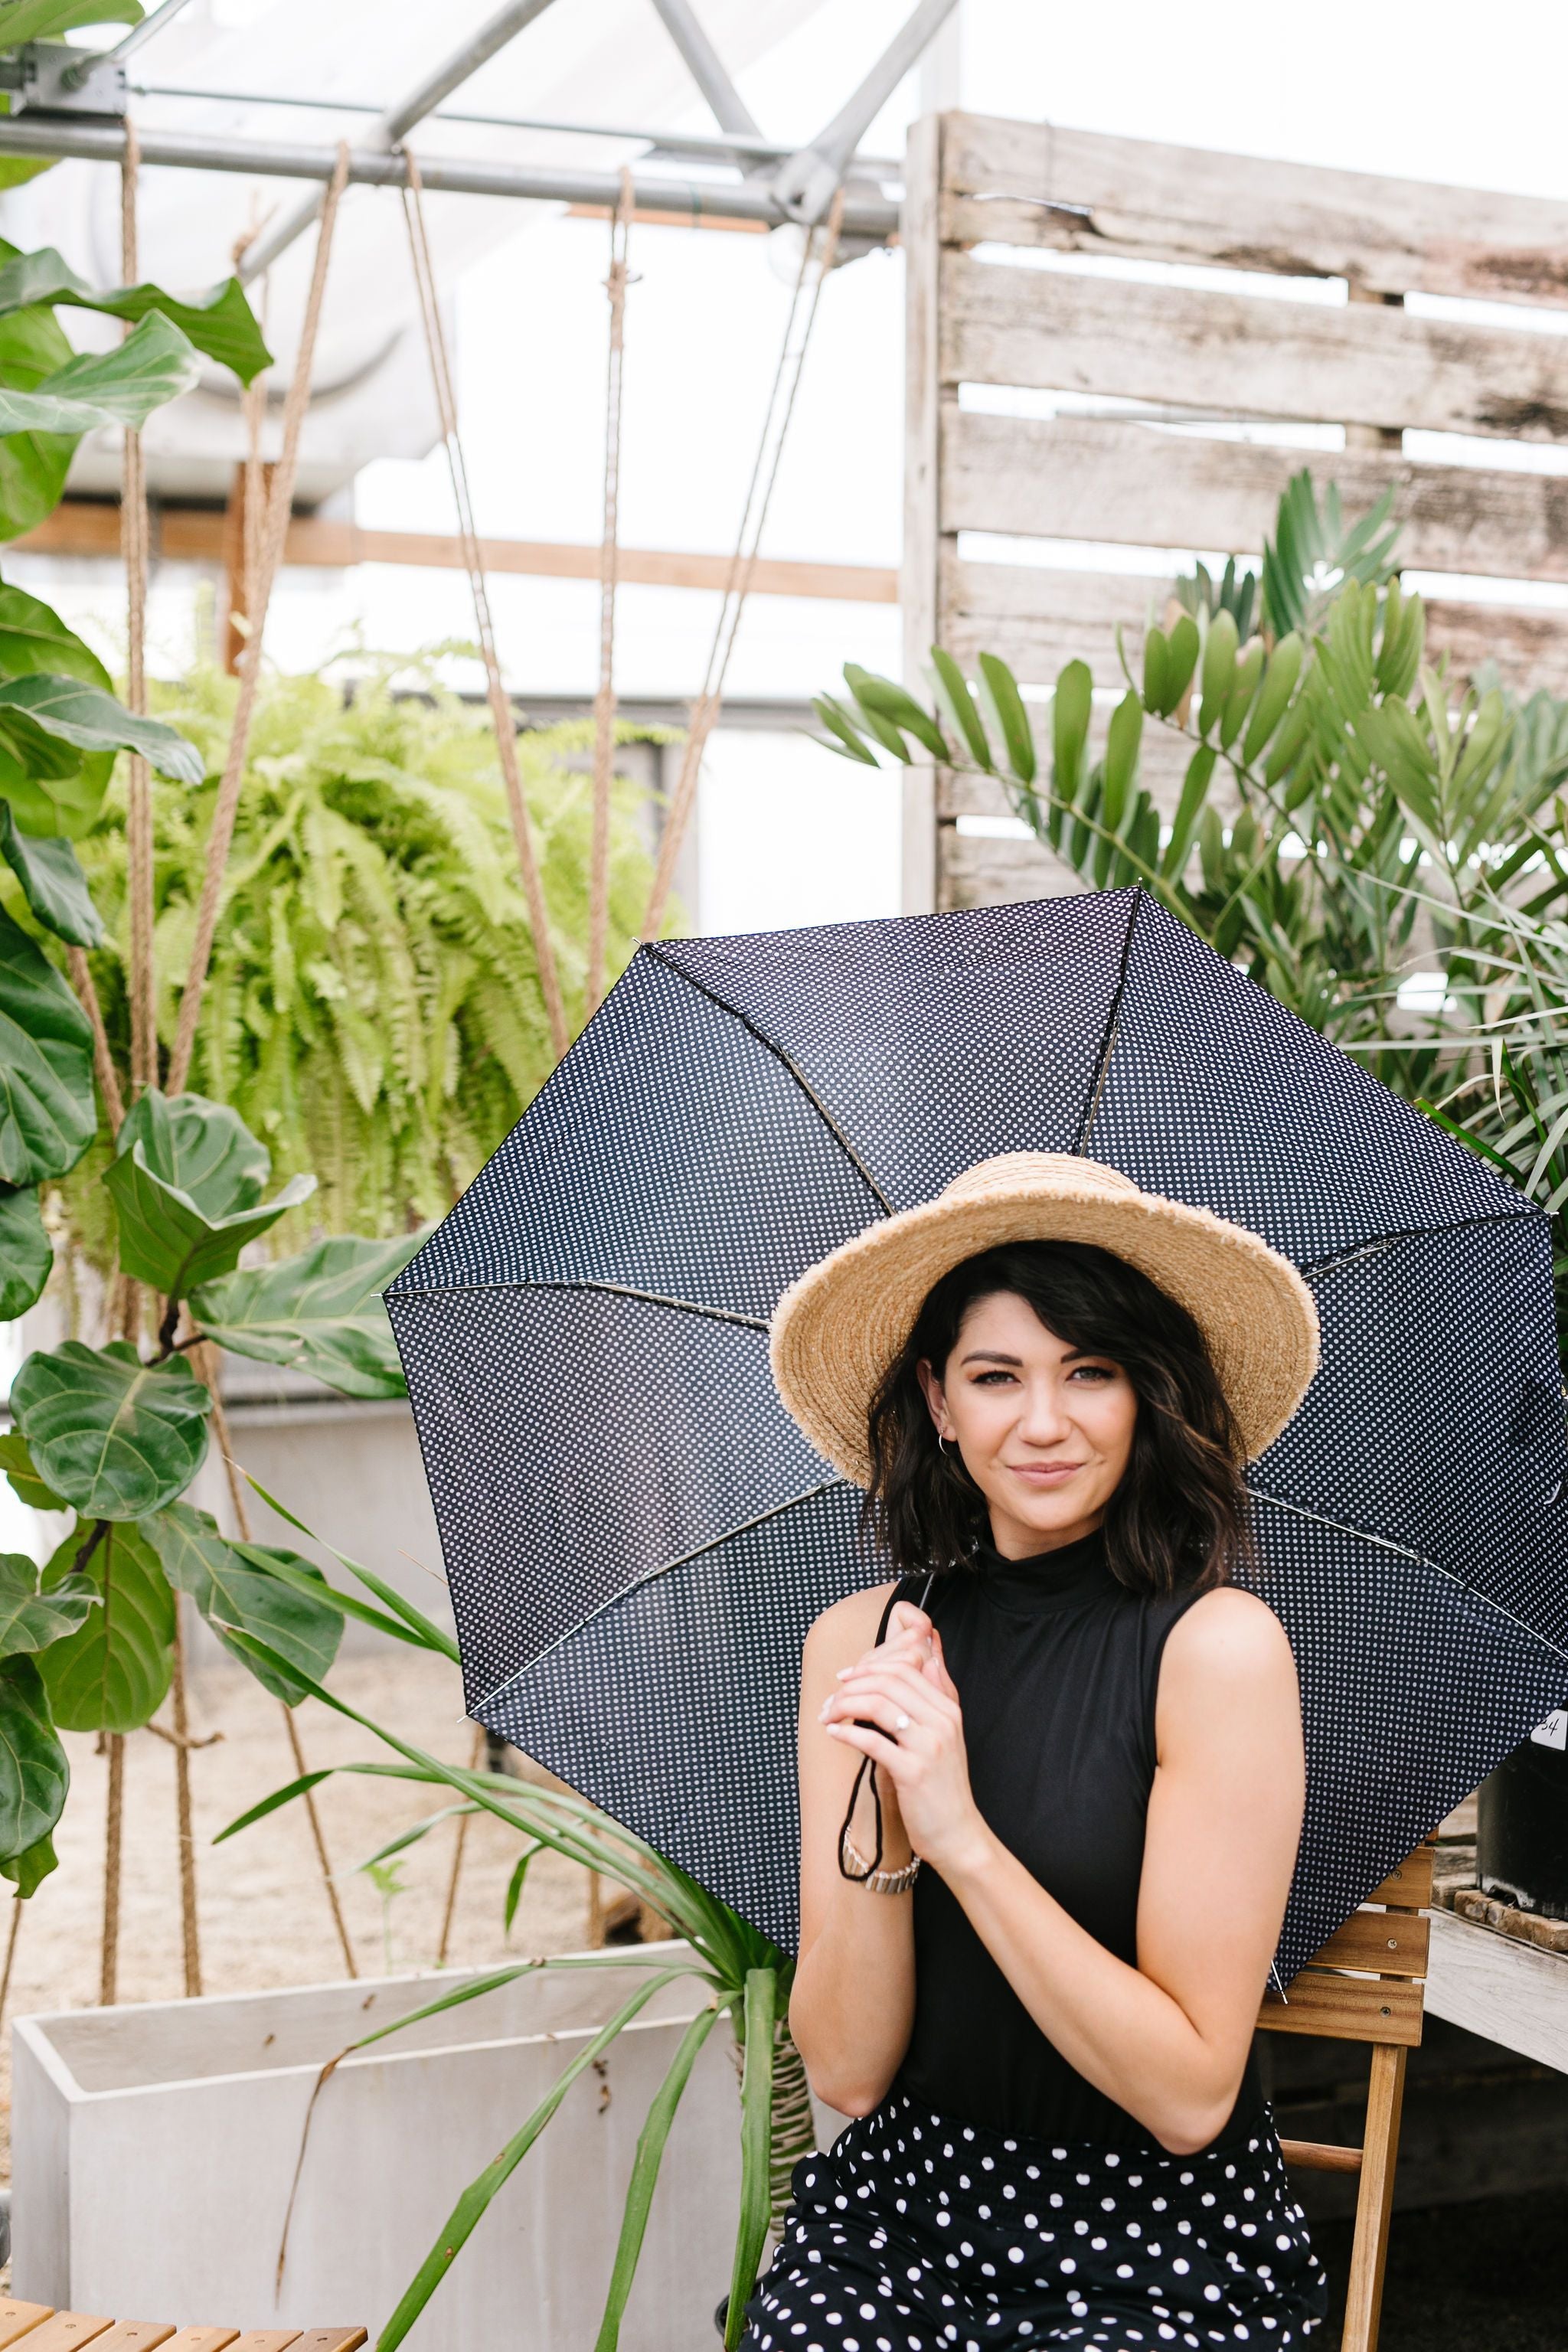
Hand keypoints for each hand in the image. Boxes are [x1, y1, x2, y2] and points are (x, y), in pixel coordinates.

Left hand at [819, 1608, 989, 1876]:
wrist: (958, 1834)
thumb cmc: (945, 1786)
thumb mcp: (949, 1735)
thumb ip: (940, 1694)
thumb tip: (931, 1657)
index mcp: (948, 1710)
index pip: (904, 1669)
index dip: (868, 1668)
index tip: (844, 1678)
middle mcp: (942, 1722)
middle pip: (889, 1682)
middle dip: (852, 1685)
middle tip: (830, 1699)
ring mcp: (928, 1747)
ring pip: (878, 1705)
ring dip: (844, 1706)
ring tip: (828, 1716)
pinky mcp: (912, 1772)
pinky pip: (873, 1741)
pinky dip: (848, 1732)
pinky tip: (834, 1733)